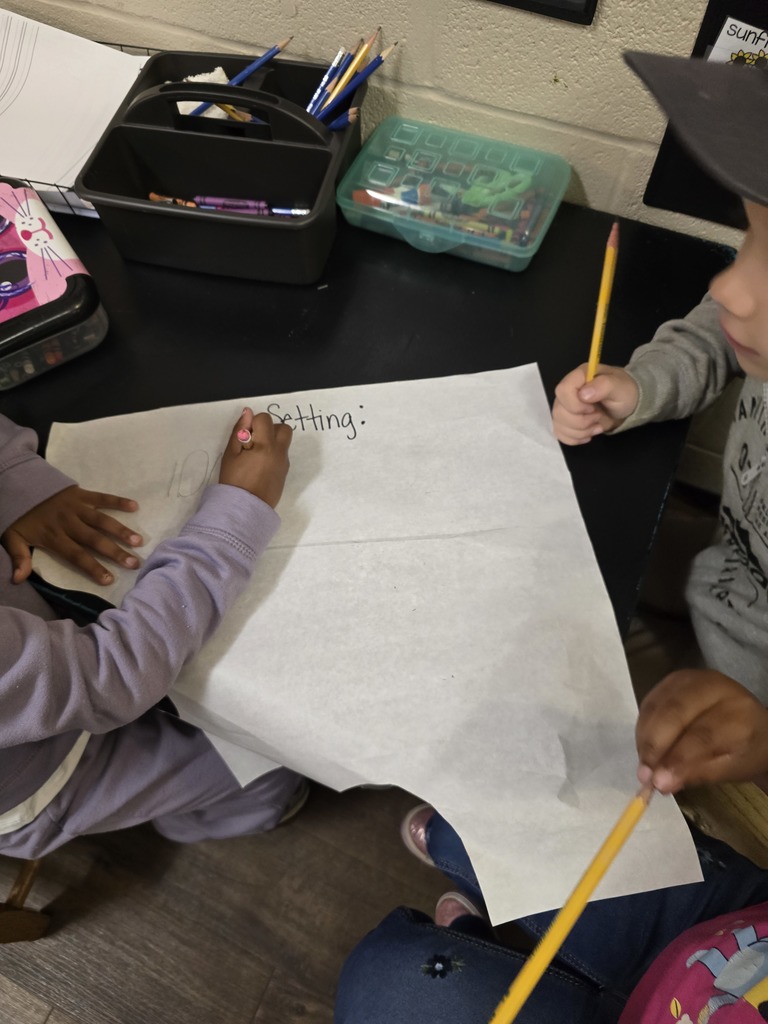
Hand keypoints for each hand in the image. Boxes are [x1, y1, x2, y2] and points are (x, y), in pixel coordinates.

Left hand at [2, 487, 142, 585]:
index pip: (76, 555)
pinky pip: (102, 497)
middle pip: (94, 540)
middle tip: (133, 563)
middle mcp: (68, 522)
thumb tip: (17, 579)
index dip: (93, 567)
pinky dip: (118, 501)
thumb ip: (18, 558)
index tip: (109, 579)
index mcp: (53, 536)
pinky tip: (135, 506)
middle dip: (115, 552)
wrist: (17, 483)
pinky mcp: (81, 493)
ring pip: (101, 520)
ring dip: (121, 530)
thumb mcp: (12, 538)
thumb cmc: (20, 516)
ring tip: (138, 541)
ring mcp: (76, 507)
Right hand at [219, 408, 291, 508]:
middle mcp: (280, 453)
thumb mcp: (231, 454)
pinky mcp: (285, 473)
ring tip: (256, 454)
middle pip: (283, 428)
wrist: (244, 510)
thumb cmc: (234, 481)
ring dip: (273, 441)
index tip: (245, 438)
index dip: (253, 424)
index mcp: (266, 446)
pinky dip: (274, 454)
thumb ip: (239, 431)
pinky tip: (260, 466)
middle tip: (254, 442)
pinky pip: (283, 455)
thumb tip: (248, 412)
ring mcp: (284, 463)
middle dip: (269, 429)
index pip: (265, 419)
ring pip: (285, 442)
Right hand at [552, 364, 638, 444]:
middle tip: (598, 417)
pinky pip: (560, 433)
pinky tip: (588, 433)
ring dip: (581, 431)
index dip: (575, 404)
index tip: (592, 408)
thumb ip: (603, 386)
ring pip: (559, 424)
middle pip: (559, 411)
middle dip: (581, 421)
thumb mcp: (619, 386)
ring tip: (597, 426)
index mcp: (579, 377)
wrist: (626, 405)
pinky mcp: (565, 421)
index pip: (563, 390)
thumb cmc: (624, 392)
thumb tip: (583, 395)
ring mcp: (564, 407)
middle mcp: (567, 391)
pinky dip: (576, 438)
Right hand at [635, 669, 767, 793]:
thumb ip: (697, 773)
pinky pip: (650, 702)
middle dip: (655, 745)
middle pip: (675, 713)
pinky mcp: (674, 680)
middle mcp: (714, 687)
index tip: (658, 782)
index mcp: (738, 712)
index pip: (703, 735)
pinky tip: (645, 746)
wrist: (750, 722)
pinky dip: (643, 726)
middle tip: (644, 774)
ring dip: (645, 737)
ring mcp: (692, 679)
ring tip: (643, 763)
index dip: (677, 758)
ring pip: (658, 706)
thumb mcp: (731, 768)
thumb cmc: (744, 749)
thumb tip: (660, 782)